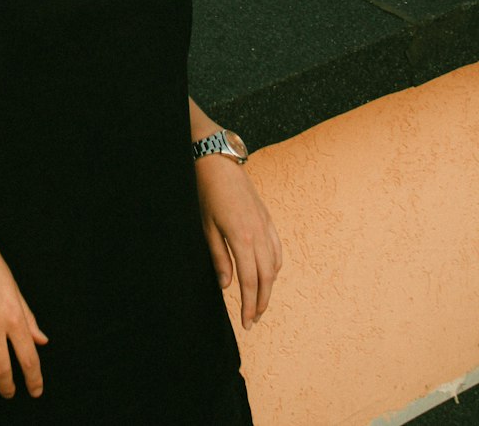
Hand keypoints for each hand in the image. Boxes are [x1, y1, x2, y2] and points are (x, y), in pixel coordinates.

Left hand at [195, 157, 282, 329]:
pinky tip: (269, 274)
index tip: (247, 323)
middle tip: (253, 320)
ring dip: (269, 287)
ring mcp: (266, 225)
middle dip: (261, 303)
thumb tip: (226, 286)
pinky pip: (277, 248)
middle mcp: (259, 234)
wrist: (219, 161)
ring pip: (274, 265)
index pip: (250, 282)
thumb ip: (220, 257)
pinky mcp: (267, 218)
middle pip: (266, 278)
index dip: (249, 305)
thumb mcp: (207, 227)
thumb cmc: (208, 192)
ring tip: (260, 302)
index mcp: (242, 239)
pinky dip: (275, 265)